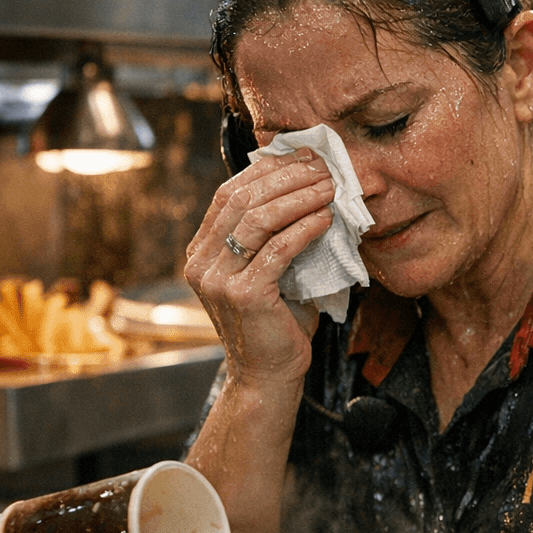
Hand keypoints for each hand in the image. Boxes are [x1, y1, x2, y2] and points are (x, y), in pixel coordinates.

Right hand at [184, 147, 335, 389]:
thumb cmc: (277, 322)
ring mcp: (218, 279)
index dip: (267, 170)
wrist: (269, 376)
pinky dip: (305, 228)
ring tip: (330, 187)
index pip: (229, 194)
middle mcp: (201, 262)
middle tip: (323, 167)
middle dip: (287, 177)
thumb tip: (312, 191)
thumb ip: (276, 237)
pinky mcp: (244, 295)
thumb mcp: (270, 272)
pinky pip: (278, 250)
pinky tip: (327, 219)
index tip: (303, 157)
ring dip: (299, 197)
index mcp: (202, 252)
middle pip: (241, 199)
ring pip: (258, 219)